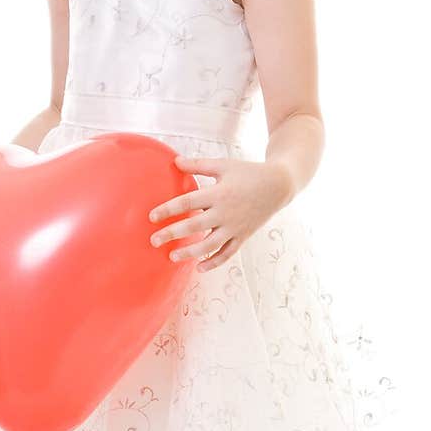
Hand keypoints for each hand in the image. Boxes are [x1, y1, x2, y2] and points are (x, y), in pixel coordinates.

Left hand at [147, 156, 292, 271]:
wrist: (279, 186)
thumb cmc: (247, 172)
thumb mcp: (223, 165)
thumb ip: (198, 165)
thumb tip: (175, 162)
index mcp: (219, 193)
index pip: (188, 202)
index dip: (168, 210)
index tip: (152, 217)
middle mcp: (226, 212)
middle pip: (194, 226)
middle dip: (172, 234)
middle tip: (154, 241)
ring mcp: (235, 227)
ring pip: (210, 245)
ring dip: (190, 253)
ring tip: (172, 257)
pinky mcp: (243, 236)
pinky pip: (228, 253)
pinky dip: (214, 262)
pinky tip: (199, 268)